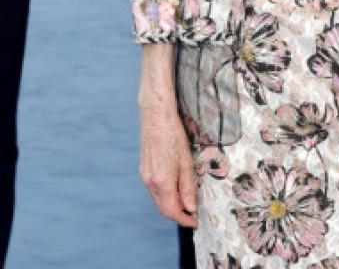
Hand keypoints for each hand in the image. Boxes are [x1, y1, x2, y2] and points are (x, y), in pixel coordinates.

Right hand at [139, 103, 197, 226]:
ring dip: (172, 205)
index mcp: (162, 182)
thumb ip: (187, 188)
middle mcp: (150, 182)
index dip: (184, 219)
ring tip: (187, 202)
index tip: (195, 222)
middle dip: (178, 214)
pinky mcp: (143, 171)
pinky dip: (165, 196)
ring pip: (158, 200)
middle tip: (193, 214)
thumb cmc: (173, 135)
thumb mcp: (186, 162)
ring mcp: (145, 177)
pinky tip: (175, 189)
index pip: (172, 211)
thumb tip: (190, 208)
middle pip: (163, 209)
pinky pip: (154, 191)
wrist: (156, 117)